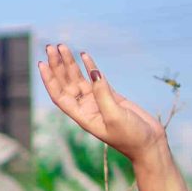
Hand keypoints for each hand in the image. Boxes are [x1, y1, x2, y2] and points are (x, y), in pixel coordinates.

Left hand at [38, 44, 166, 161]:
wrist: (149, 144)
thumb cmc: (131, 137)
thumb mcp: (115, 116)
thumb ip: (103, 95)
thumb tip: (94, 73)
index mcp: (83, 117)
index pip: (59, 96)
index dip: (49, 80)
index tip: (42, 64)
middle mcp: (86, 108)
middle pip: (66, 84)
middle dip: (57, 66)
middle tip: (51, 47)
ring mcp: (98, 102)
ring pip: (79, 79)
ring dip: (70, 63)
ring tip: (62, 46)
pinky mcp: (111, 97)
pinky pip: (96, 79)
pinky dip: (90, 67)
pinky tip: (84, 55)